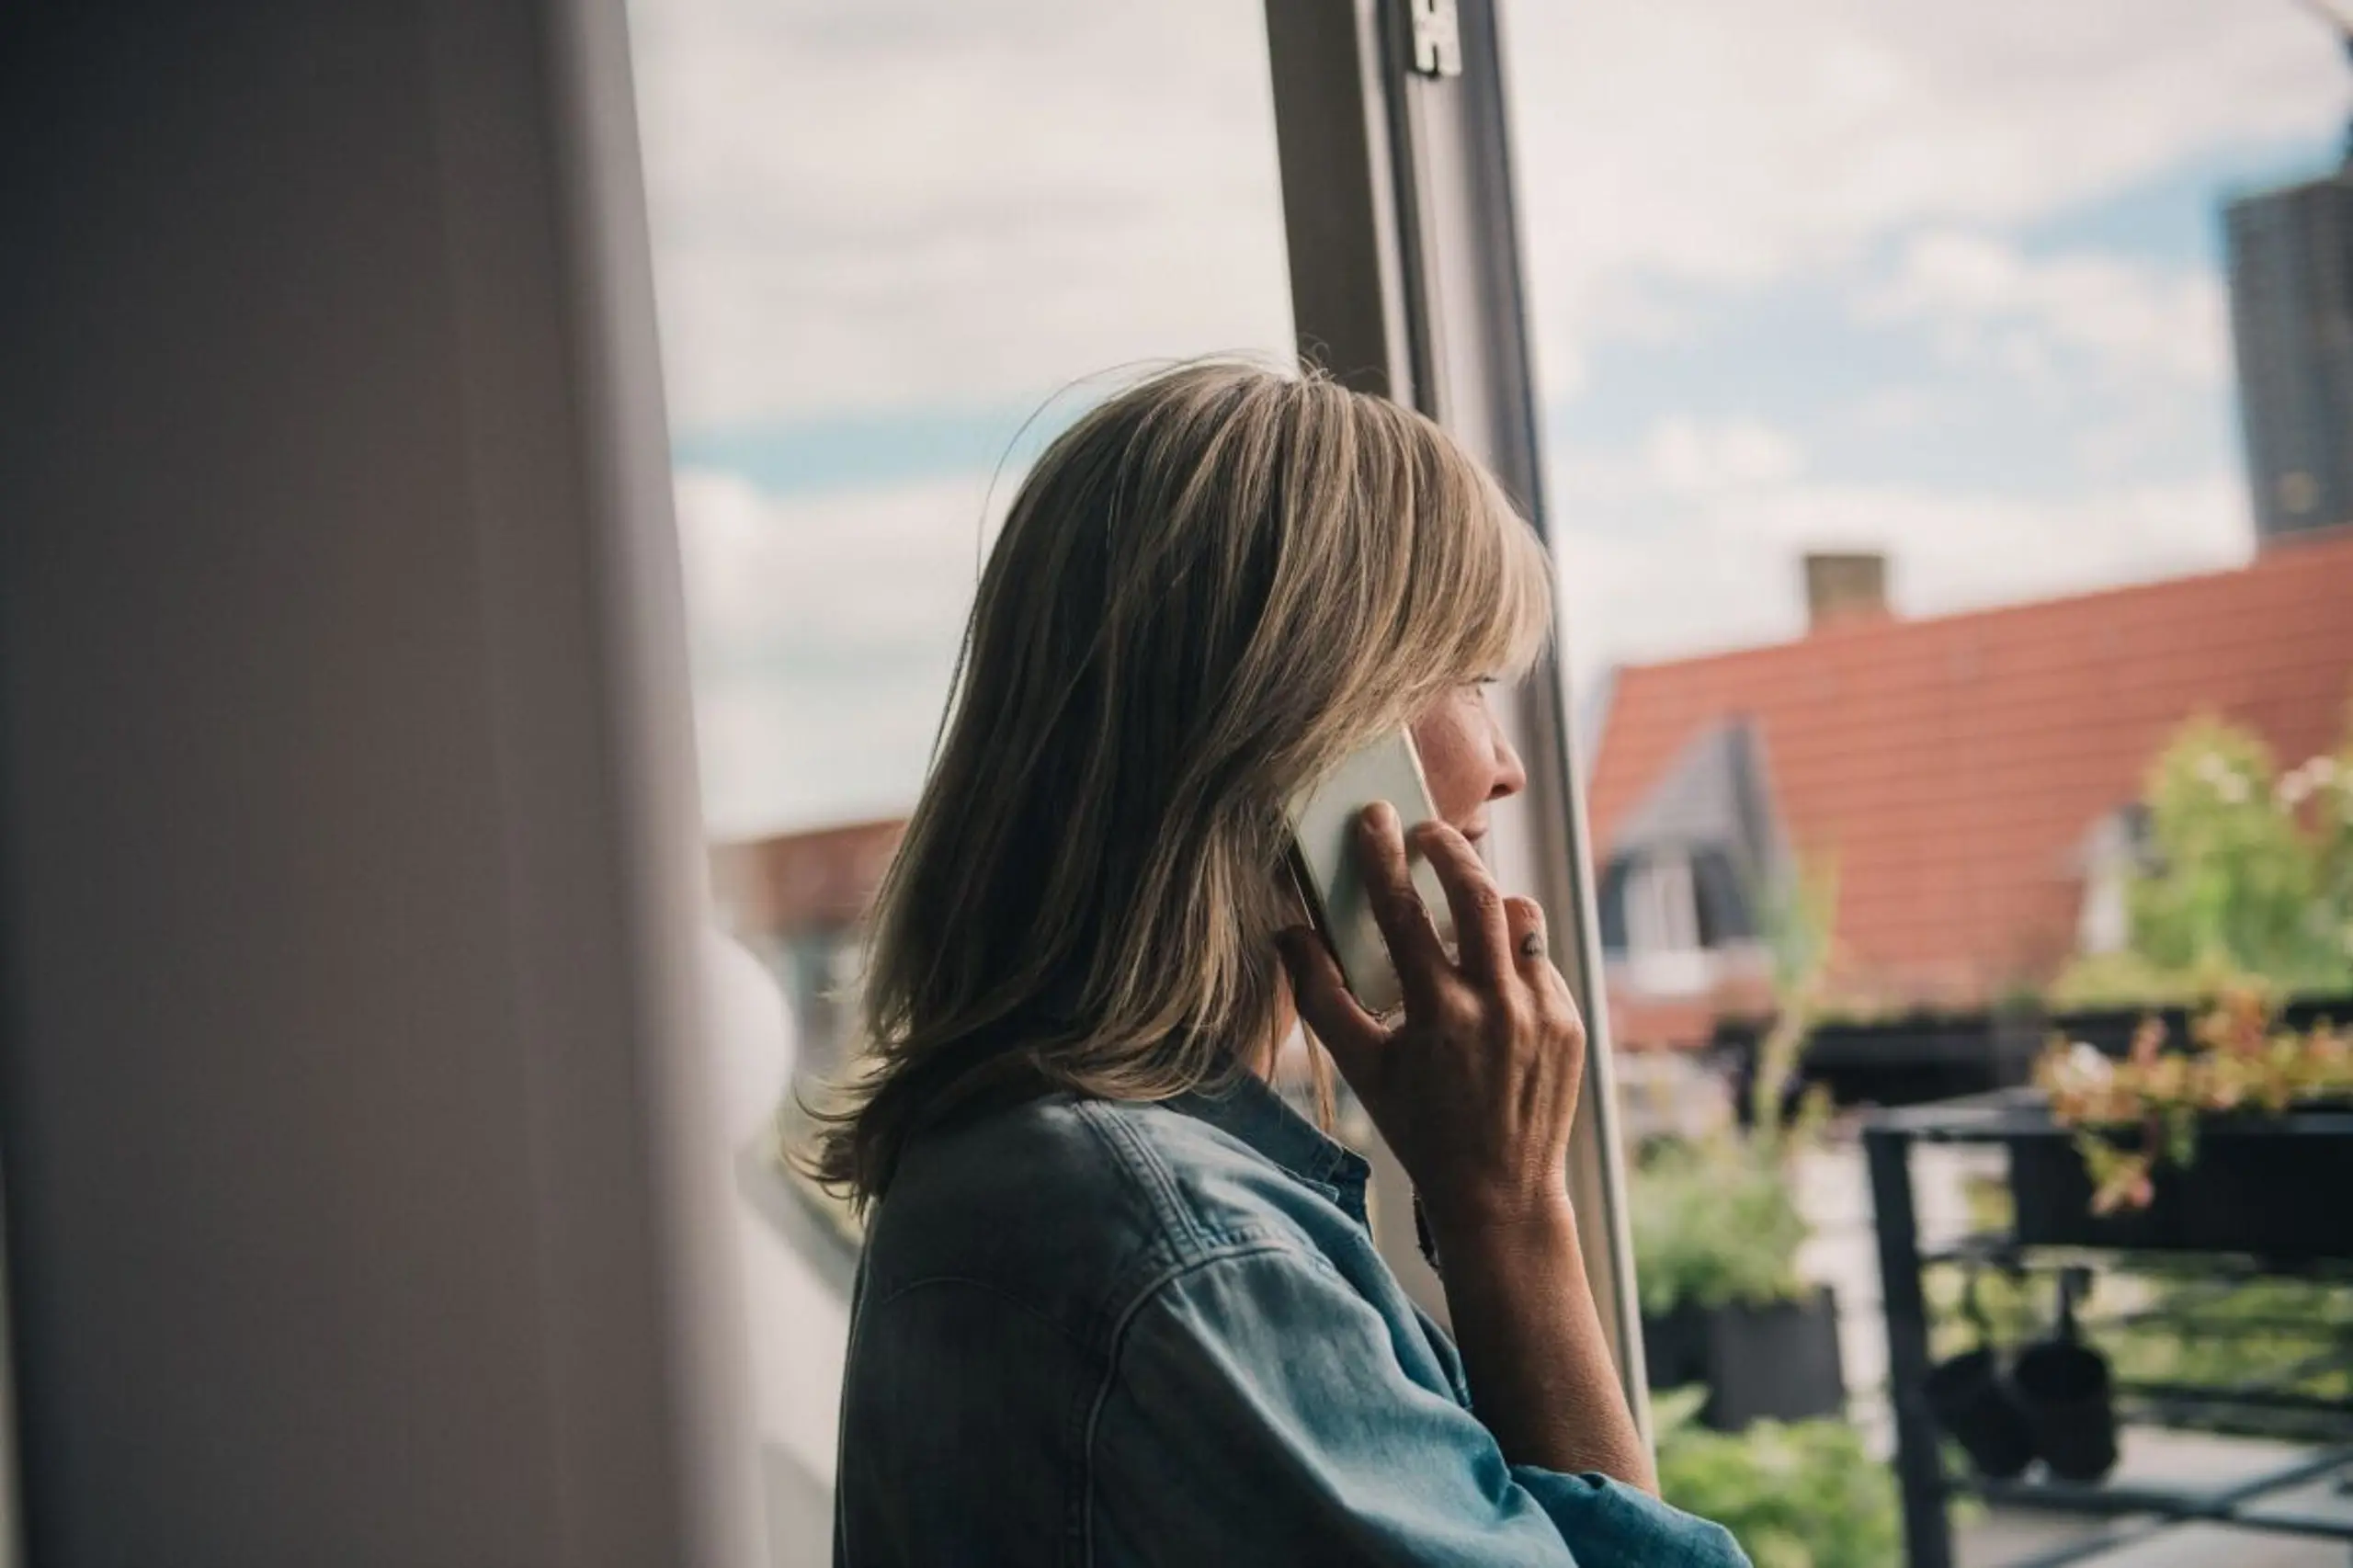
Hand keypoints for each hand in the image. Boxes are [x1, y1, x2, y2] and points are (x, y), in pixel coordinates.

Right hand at [1276, 801, 1586, 1239]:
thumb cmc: (1420, 1129)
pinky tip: (1489, 975)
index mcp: (1437, 1014)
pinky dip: (1511, 955)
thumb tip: (1287, 935)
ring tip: (1464, 903)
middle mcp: (1495, 1006)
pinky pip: (1539, 961)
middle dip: (1450, 849)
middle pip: (1477, 893)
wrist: (1499, 1191)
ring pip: (1521, 918)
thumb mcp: (1361, 1068)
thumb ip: (1320, 998)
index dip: (1383, 857)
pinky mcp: (1570, 1022)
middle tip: (1427, 831)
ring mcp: (1541, 1012)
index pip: (1403, 912)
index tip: (1373, 818)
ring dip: (1490, 900)